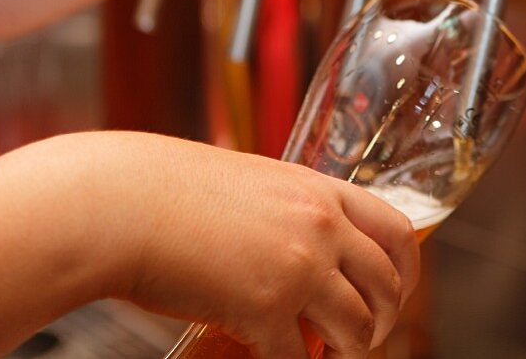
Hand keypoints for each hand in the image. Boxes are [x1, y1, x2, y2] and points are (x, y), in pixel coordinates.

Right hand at [108, 134, 419, 357]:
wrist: (119, 204)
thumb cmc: (170, 191)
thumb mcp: (252, 184)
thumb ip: (289, 211)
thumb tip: (306, 248)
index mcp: (321, 191)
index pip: (397, 231)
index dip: (406, 270)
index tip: (398, 292)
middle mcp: (322, 225)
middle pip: (387, 284)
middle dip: (383, 319)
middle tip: (364, 335)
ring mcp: (299, 266)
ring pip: (357, 326)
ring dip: (349, 350)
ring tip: (328, 355)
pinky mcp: (265, 308)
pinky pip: (299, 358)